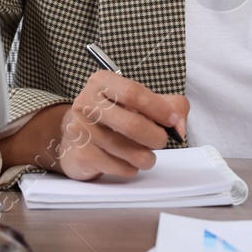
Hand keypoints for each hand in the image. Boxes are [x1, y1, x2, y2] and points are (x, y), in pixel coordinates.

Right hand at [54, 71, 188, 179]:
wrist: (72, 136)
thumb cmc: (111, 116)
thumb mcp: (136, 101)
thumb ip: (167, 105)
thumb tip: (179, 125)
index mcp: (101, 83)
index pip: (133, 92)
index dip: (159, 108)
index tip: (173, 120)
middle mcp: (87, 103)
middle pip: (133, 125)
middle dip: (157, 137)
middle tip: (160, 140)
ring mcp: (81, 130)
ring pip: (131, 152)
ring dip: (147, 157)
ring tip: (143, 153)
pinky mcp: (81, 155)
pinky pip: (121, 168)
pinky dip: (132, 168)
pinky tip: (125, 161)